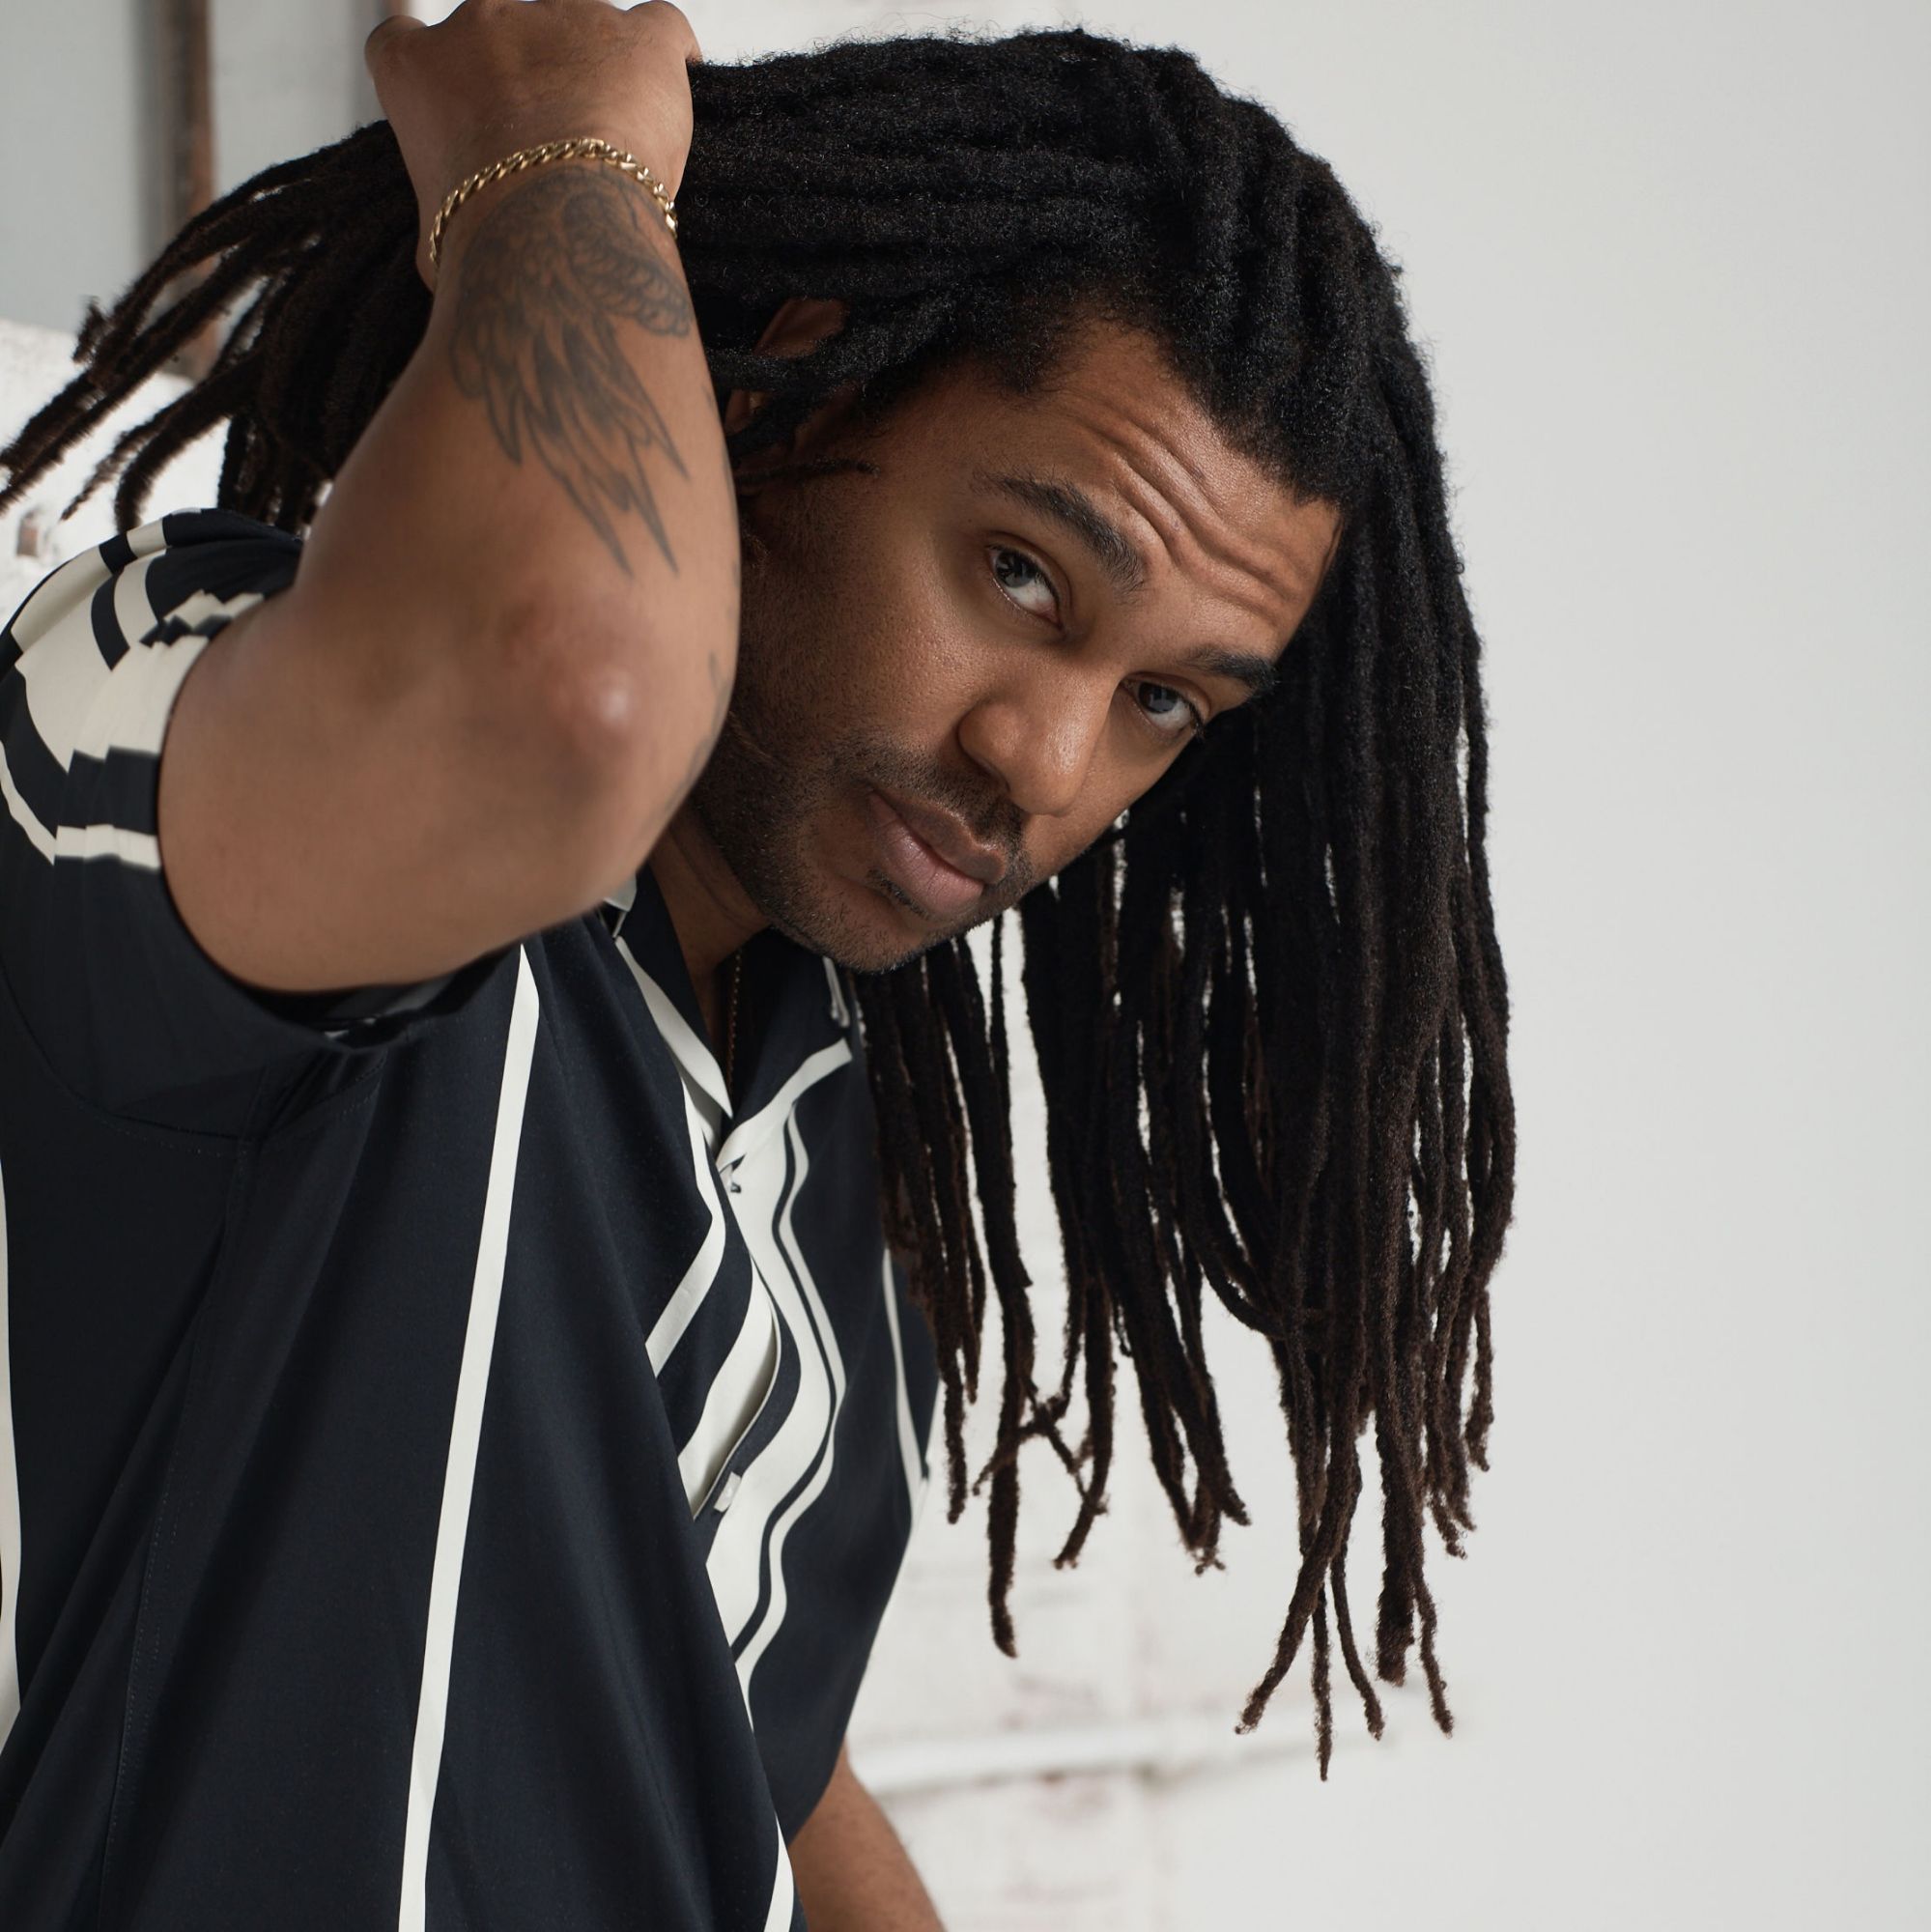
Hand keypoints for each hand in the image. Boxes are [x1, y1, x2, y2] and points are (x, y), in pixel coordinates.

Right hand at [366, 0, 700, 285]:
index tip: (461, 98)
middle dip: (525, 85)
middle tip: (550, 150)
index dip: (440, 73)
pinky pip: (659, 27)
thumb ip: (445, 207)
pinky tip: (669, 88)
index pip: (405, 42)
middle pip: (503, 36)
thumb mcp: (439, 236)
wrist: (557, 234)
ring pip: (581, 30)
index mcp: (419, 69)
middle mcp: (484, 23)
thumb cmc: (492, 240)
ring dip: (593, 75)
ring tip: (611, 140)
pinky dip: (667, 56)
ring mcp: (562, 20)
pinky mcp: (636, 41)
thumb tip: (455, 244)